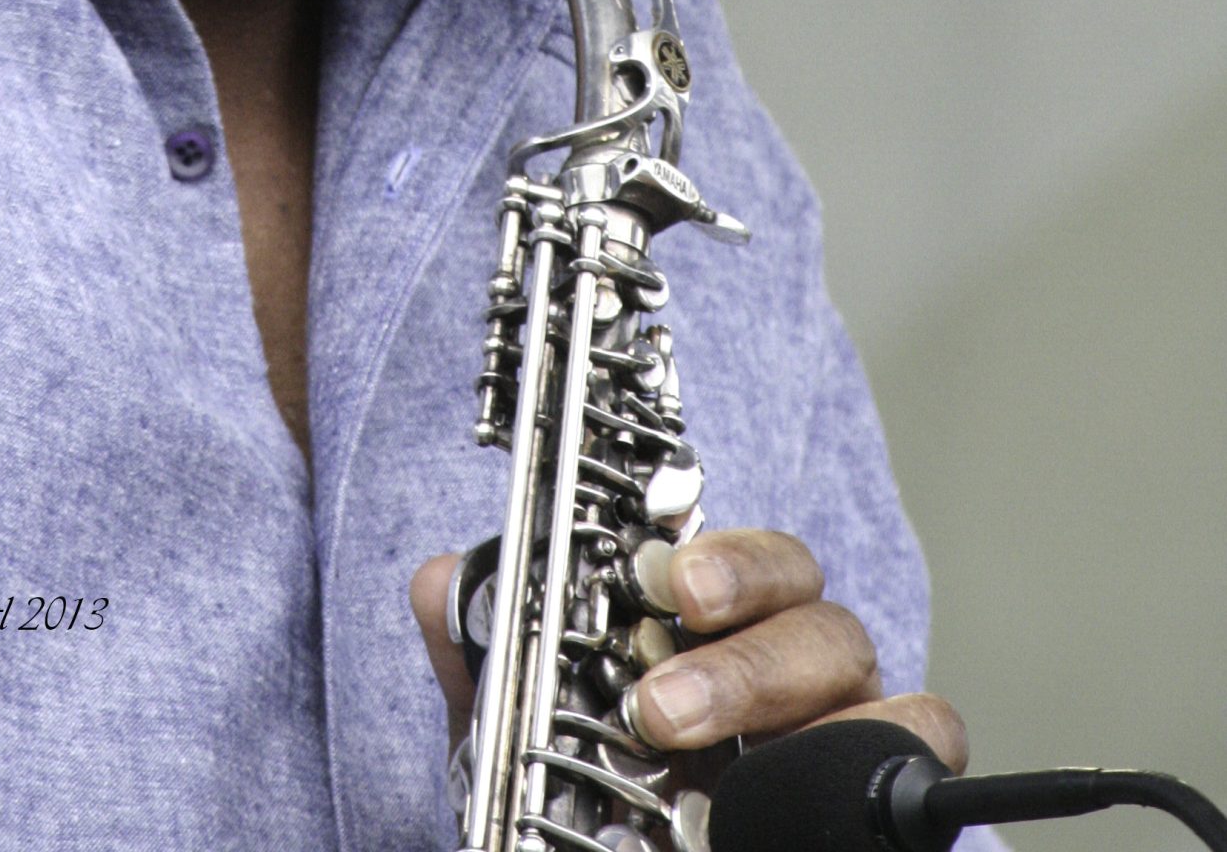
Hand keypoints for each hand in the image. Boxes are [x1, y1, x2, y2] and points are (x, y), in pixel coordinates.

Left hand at [409, 530, 965, 771]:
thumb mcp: (528, 737)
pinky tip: (823, 794)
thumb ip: (493, 662)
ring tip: (702, 760)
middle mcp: (801, 671)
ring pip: (870, 675)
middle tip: (658, 707)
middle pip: (815, 615)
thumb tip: (440, 580)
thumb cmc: (605, 807)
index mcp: (726, 633)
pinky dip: (897, 757)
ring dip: (783, 710)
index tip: (670, 580)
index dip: (726, 556)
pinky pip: (923, 753)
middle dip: (740, 655)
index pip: (753, 561)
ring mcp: (848, 731)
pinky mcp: (882, 796)